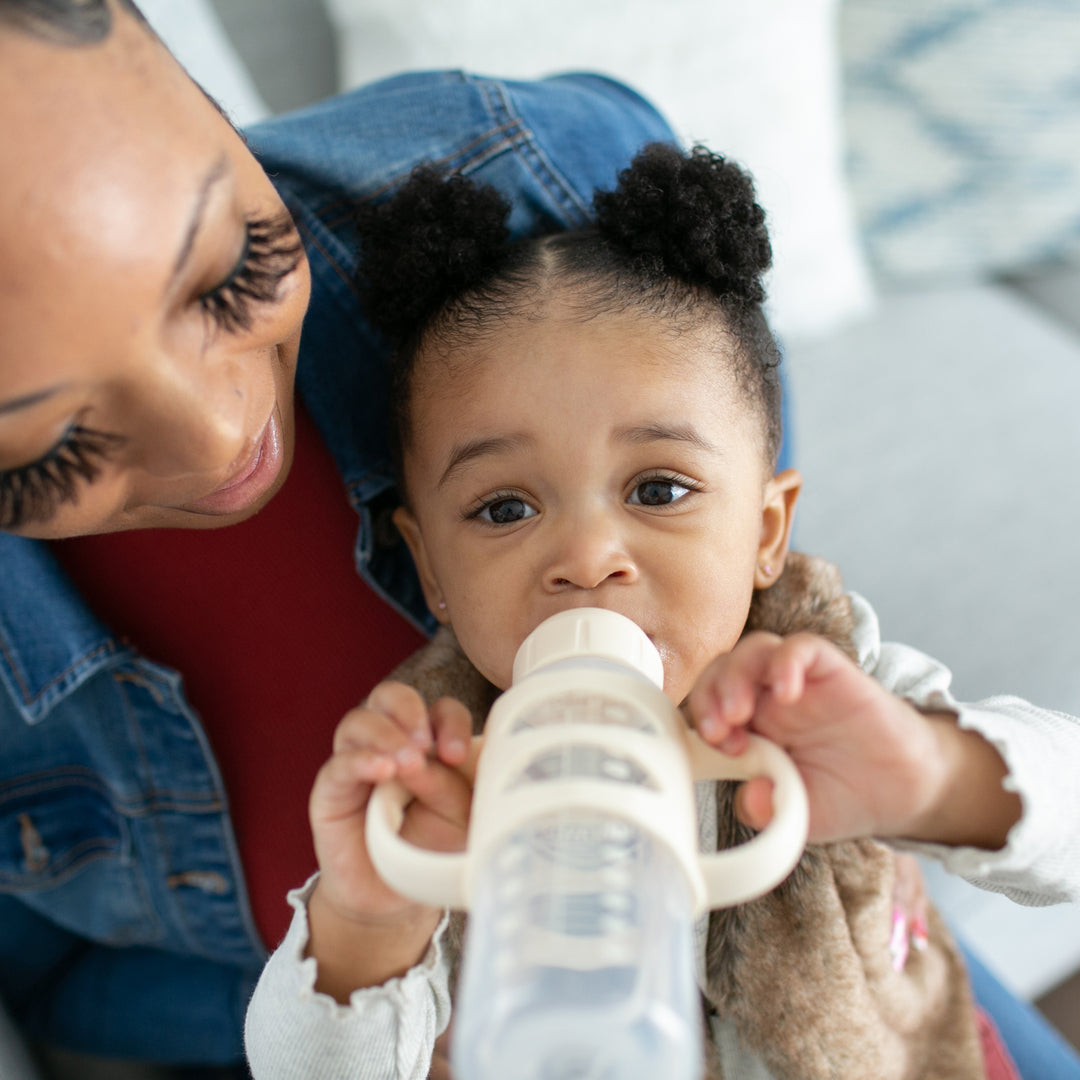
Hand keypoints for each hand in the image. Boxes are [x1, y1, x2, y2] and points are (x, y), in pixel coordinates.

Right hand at [306, 681, 473, 998]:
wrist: (394, 898)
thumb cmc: (433, 849)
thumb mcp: (460, 818)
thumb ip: (452, 785)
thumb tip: (435, 758)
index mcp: (429, 743)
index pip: (439, 710)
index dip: (450, 722)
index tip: (457, 755)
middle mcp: (390, 744)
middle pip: (389, 696)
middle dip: (409, 709)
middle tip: (426, 744)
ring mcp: (358, 763)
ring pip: (358, 721)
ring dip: (385, 734)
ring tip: (406, 762)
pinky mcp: (331, 791)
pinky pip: (338, 765)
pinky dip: (360, 760)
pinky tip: (381, 771)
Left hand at [686, 631, 953, 844]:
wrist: (905, 789)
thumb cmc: (845, 795)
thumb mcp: (799, 818)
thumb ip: (770, 813)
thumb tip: (751, 800)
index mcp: (749, 728)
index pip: (707, 704)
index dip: (700, 718)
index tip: (711, 747)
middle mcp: (767, 699)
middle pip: (721, 671)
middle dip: (709, 695)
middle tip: (718, 730)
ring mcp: (798, 682)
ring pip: (753, 650)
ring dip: (736, 676)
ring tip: (739, 713)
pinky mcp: (832, 670)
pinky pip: (801, 647)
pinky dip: (787, 661)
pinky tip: (788, 692)